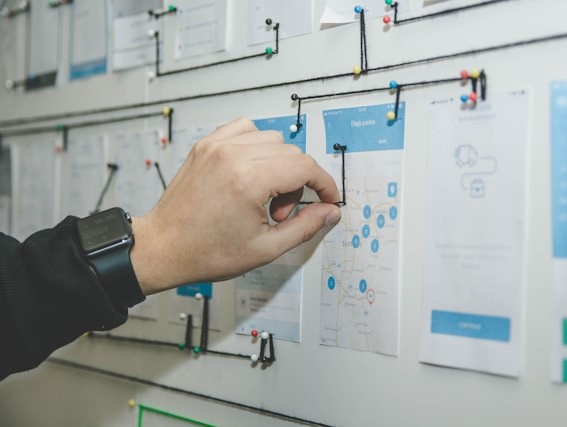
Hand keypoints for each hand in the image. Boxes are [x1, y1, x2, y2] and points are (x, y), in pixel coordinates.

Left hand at [130, 118, 340, 294]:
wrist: (163, 247)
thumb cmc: (205, 251)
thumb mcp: (265, 249)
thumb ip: (305, 227)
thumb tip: (329, 211)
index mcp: (248, 180)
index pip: (305, 167)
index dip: (324, 184)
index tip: (327, 198)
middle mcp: (232, 155)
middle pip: (291, 153)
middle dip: (298, 183)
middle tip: (280, 213)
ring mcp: (216, 146)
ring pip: (272, 139)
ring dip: (278, 164)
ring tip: (263, 196)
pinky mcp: (206, 145)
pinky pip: (245, 129)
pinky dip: (256, 146)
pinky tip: (251, 172)